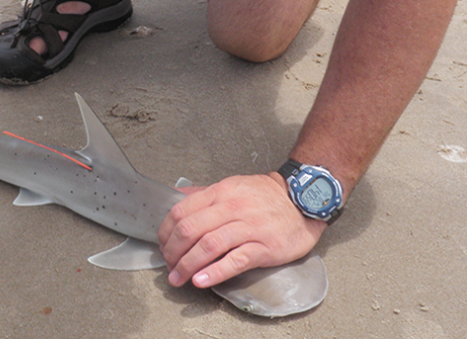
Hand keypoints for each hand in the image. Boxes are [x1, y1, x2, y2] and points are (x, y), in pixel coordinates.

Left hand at [158, 173, 325, 287]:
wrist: (303, 201)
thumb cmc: (266, 197)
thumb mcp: (232, 186)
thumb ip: (204, 194)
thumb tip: (177, 198)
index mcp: (221, 193)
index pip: (182, 211)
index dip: (166, 232)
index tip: (163, 245)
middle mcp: (232, 208)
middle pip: (190, 230)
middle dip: (173, 251)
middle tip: (169, 265)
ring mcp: (249, 228)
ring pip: (209, 245)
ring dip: (188, 264)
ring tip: (178, 277)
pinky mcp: (264, 247)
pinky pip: (235, 260)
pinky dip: (215, 272)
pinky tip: (201, 280)